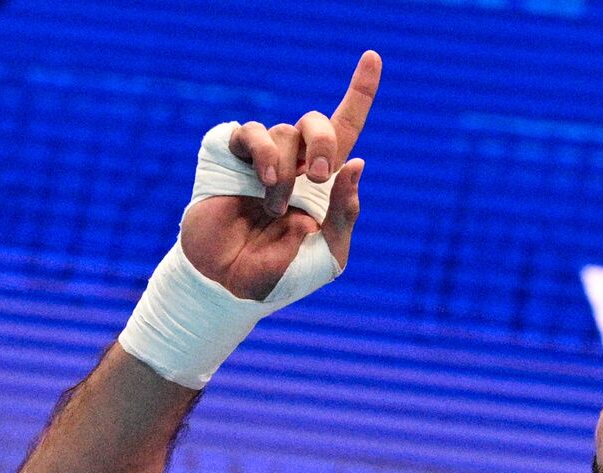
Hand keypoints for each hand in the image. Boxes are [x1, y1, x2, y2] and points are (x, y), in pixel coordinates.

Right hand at [179, 51, 381, 299]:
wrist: (232, 285)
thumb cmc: (282, 274)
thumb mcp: (328, 253)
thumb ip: (346, 212)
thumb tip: (357, 162)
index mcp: (324, 182)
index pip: (347, 129)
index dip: (359, 92)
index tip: (373, 58)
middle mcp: (295, 163)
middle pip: (318, 121)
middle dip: (325, 142)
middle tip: (320, 177)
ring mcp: (261, 157)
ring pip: (285, 131)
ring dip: (285, 171)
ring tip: (273, 208)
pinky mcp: (229, 155)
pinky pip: (251, 131)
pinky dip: (263, 155)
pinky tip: (262, 183)